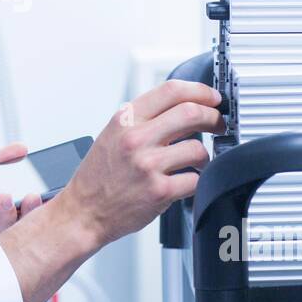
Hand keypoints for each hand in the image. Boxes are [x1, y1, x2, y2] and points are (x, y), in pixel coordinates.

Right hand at [55, 80, 223, 248]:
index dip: (200, 91)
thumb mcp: (113, 134)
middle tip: (217, 124)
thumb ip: (143, 118)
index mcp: (125, 120)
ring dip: (204, 155)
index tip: (212, 98)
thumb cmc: (98, 175)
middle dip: (213, 117)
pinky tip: (187, 181)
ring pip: (197, 148)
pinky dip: (196, 180)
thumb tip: (181, 106)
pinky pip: (195, 179)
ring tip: (197, 160)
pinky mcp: (159, 191)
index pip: (171, 90)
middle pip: (191, 113)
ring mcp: (148, 165)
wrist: (83, 211)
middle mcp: (136, 138)